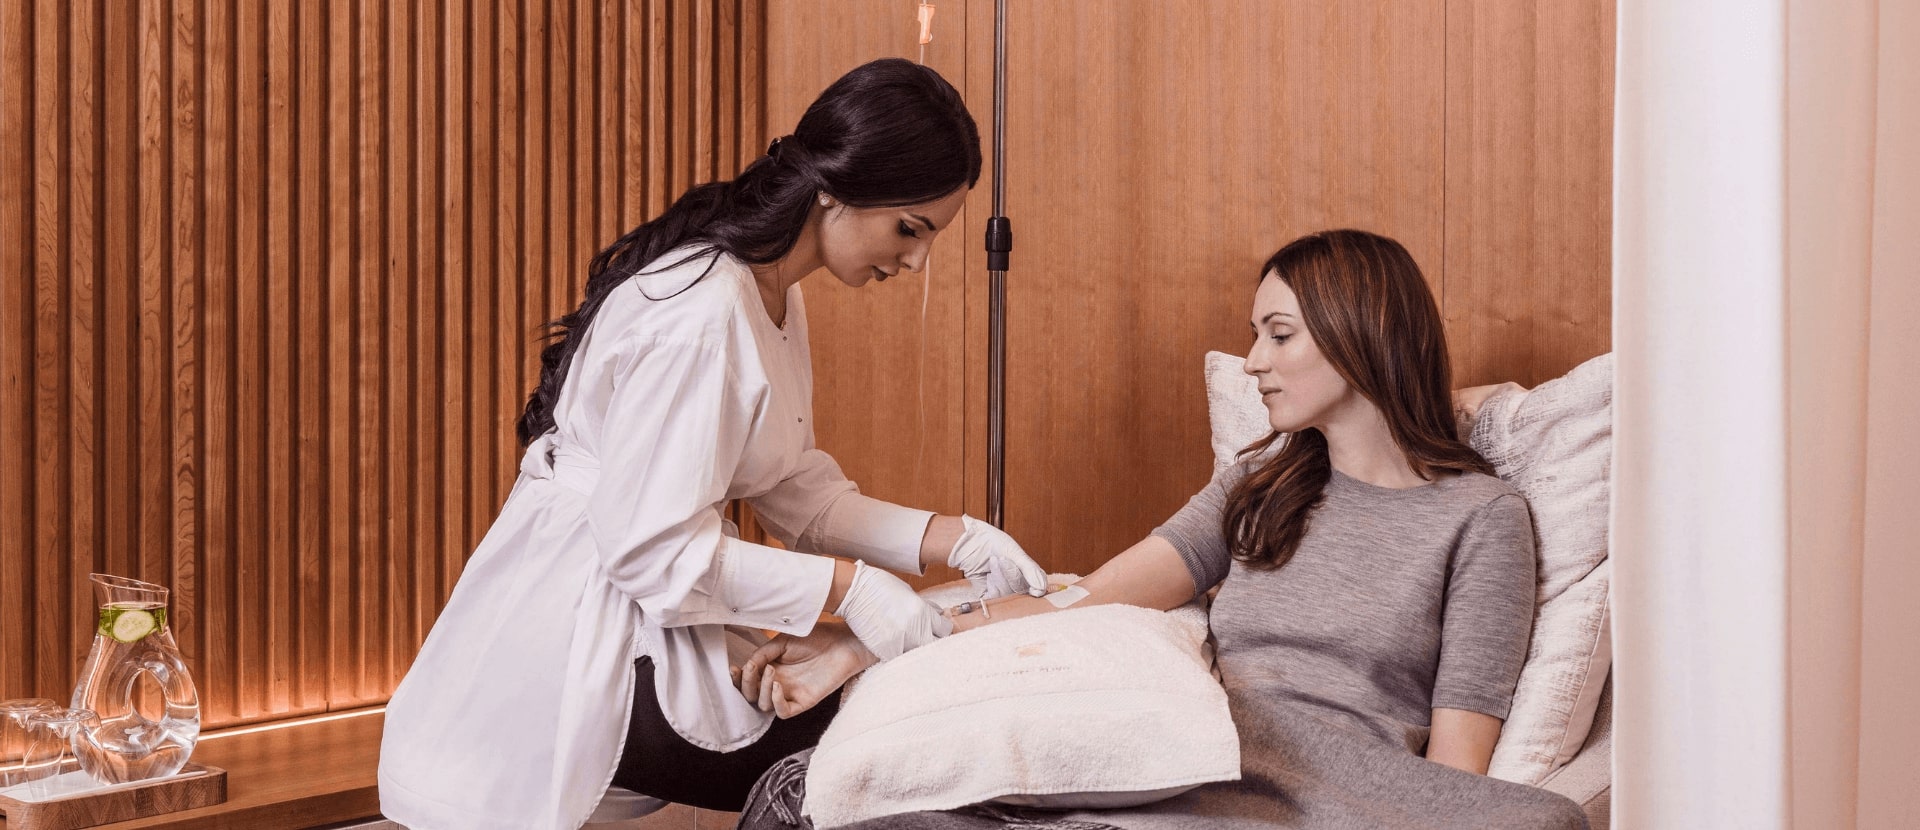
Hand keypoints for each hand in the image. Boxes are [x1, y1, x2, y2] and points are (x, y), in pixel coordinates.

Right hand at [734, 620, 877, 717]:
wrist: (843, 642)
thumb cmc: (816, 637)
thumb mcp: (783, 640)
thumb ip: (764, 652)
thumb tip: (747, 664)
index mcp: (770, 668)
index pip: (747, 681)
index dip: (736, 679)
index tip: (733, 668)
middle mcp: (778, 683)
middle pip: (751, 696)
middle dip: (745, 685)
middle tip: (751, 669)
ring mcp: (790, 694)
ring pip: (764, 705)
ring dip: (761, 689)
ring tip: (771, 670)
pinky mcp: (804, 701)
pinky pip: (783, 712)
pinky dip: (776, 702)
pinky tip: (778, 685)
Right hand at [835, 560, 951, 659]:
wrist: (853, 591)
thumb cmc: (880, 586)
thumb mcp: (908, 591)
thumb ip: (924, 606)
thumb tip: (938, 613)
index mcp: (922, 611)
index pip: (945, 630)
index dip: (941, 630)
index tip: (936, 629)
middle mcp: (914, 628)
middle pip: (935, 645)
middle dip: (932, 642)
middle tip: (924, 639)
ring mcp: (899, 640)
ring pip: (916, 654)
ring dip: (914, 650)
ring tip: (907, 643)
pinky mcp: (883, 649)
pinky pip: (897, 658)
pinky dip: (897, 654)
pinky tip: (894, 645)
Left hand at [947, 515, 1047, 599]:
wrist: (969, 541)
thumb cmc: (991, 541)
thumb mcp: (1014, 552)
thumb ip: (1030, 570)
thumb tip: (1041, 588)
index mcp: (1026, 571)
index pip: (1039, 586)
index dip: (1038, 589)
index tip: (1035, 591)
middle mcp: (1016, 582)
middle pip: (1024, 592)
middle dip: (1013, 576)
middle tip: (1003, 560)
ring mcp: (1002, 588)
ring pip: (1009, 595)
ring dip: (1001, 578)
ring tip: (994, 561)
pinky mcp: (989, 594)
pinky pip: (996, 598)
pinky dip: (993, 584)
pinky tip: (988, 573)